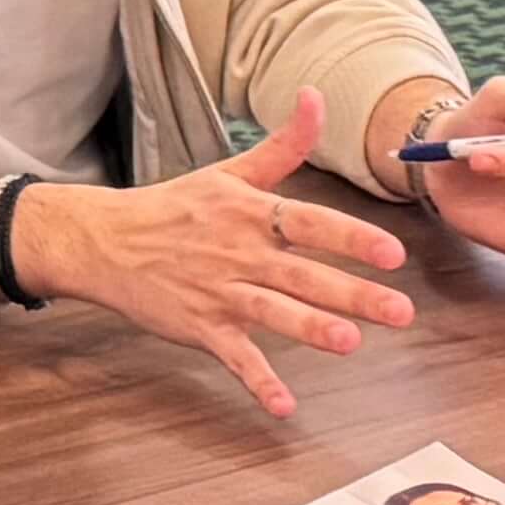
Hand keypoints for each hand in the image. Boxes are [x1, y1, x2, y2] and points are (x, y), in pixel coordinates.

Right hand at [6, 90, 412, 416]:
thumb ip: (283, 144)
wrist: (105, 241)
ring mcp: (219, 292)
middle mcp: (239, 252)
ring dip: (309, 328)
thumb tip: (316, 97)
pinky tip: (283, 406)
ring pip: (272, 312)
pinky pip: (234, 356)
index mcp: (249, 213)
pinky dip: (257, 382)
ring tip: (348, 343)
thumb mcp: (229, 171)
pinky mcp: (200, 327)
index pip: (309, 223)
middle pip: (302, 273)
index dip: (351, 238)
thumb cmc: (174, 207)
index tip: (391, 253)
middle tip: (399, 311)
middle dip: (352, 294)